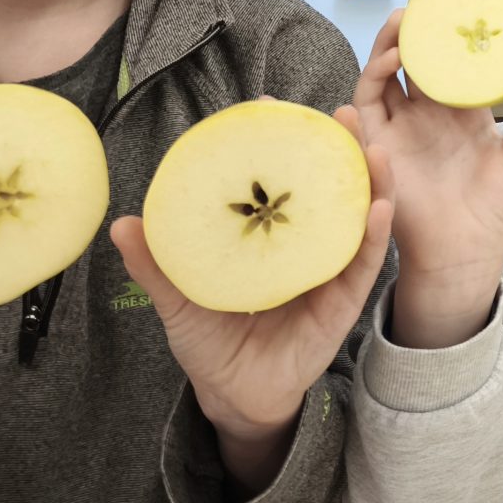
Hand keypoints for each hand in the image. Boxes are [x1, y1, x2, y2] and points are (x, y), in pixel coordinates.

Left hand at [111, 113, 394, 494]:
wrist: (232, 398)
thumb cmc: (211, 344)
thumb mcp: (180, 299)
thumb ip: (158, 263)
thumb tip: (122, 223)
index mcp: (271, 238)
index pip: (281, 180)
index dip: (279, 142)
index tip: (269, 104)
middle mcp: (307, 248)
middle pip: (331, 189)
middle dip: (342, 149)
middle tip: (344, 112)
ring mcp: (330, 273)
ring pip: (360, 218)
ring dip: (374, 182)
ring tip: (375, 149)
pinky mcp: (343, 304)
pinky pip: (365, 265)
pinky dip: (376, 236)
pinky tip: (380, 208)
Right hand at [354, 5, 502, 348]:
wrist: (466, 256)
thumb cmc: (495, 211)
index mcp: (458, 109)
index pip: (451, 56)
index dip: (452, 26)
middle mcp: (423, 112)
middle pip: (412, 54)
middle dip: (415, 20)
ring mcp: (398, 127)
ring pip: (383, 71)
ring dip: (390, 41)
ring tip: (405, 19)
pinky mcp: (377, 147)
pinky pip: (365, 107)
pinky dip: (371, 80)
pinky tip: (389, 61)